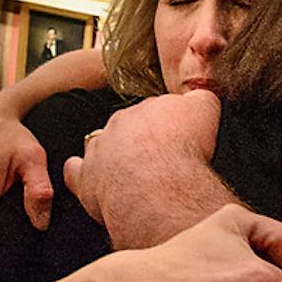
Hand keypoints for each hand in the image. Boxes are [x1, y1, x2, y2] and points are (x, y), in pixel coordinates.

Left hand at [64, 90, 221, 244]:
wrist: (159, 185)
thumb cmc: (182, 150)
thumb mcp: (205, 109)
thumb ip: (200, 98)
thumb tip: (200, 97)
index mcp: (146, 108)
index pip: (155, 110)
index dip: (167, 126)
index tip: (175, 137)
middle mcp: (120, 124)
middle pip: (129, 127)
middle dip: (141, 140)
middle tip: (159, 160)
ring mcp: (100, 151)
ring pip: (103, 146)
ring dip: (114, 156)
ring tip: (132, 174)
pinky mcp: (87, 179)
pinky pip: (77, 172)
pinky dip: (80, 174)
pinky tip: (90, 181)